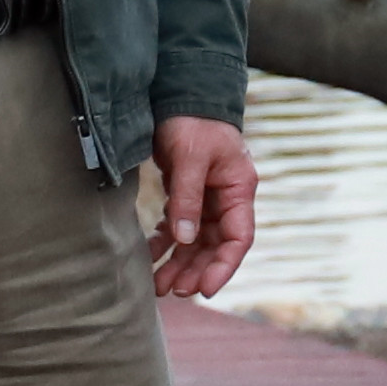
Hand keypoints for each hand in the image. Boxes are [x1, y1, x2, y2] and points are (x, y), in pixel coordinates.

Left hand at [150, 117, 258, 299]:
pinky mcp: (185, 194)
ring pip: (194, 241)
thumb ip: (188, 197)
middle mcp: (226, 199)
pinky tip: (148, 257)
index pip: (238, 238)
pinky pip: (177, 227)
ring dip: (179, 263)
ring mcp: (205, 198)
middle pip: (215, 246)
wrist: (181, 94)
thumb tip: (184, 240)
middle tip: (174, 292)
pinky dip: (163, 243)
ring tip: (158, 286)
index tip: (205, 289)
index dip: (224, 267)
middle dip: (196, 271)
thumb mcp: (191, 157)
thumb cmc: (193, 122)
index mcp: (239, 190)